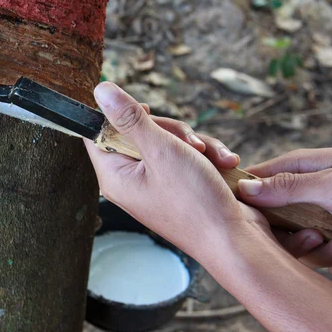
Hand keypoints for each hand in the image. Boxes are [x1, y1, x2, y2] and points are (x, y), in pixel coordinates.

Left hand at [83, 82, 266, 261]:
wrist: (235, 241)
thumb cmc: (196, 203)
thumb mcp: (161, 151)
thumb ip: (130, 119)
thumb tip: (102, 91)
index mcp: (114, 176)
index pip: (97, 134)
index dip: (117, 116)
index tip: (143, 110)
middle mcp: (130, 180)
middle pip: (136, 132)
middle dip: (169, 130)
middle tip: (189, 143)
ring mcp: (154, 183)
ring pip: (165, 141)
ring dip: (193, 142)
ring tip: (210, 156)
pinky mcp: (177, 185)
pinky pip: (184, 156)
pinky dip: (204, 156)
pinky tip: (223, 163)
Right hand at [236, 149, 331, 275]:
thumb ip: (288, 187)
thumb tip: (245, 187)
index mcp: (306, 169)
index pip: (261, 176)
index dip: (246, 192)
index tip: (236, 209)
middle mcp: (309, 194)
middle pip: (274, 215)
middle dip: (289, 232)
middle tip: (313, 235)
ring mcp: (322, 219)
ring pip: (295, 240)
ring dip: (317, 248)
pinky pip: (317, 256)